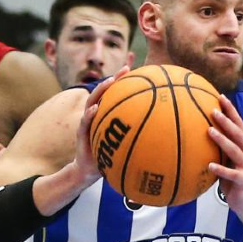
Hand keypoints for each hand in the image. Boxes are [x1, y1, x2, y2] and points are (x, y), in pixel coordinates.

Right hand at [75, 68, 127, 184]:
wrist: (88, 170)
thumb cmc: (108, 157)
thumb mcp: (123, 147)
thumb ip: (135, 139)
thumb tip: (161, 137)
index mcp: (106, 116)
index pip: (115, 96)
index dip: (124, 83)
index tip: (137, 72)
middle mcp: (96, 115)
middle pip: (104, 93)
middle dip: (114, 80)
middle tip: (125, 71)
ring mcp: (87, 122)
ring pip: (91, 102)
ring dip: (100, 91)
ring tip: (109, 82)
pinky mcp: (81, 133)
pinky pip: (84, 122)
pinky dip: (89, 115)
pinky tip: (95, 109)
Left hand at [208, 94, 242, 216]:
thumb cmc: (233, 178)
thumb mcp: (228, 160)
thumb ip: (222, 147)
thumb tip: (203, 130)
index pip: (239, 125)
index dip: (231, 111)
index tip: (221, 97)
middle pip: (238, 134)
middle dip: (227, 121)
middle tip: (213, 111)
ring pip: (234, 150)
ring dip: (222, 140)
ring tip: (209, 131)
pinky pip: (231, 173)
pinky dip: (220, 169)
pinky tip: (210, 166)